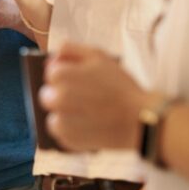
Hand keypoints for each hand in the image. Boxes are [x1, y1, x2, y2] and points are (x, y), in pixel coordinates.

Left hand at [41, 43, 156, 150]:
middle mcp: (56, 98)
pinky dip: (71, 130)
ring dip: (64, 113)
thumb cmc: (120, 86)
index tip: (81, 80)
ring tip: (87, 112)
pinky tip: (88, 125)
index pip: (50, 74)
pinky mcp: (67, 139)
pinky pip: (60, 132)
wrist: (141, 120)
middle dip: (61, 94)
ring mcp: (61, 121)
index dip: (66, 75)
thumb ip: (70, 50)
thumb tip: (50, 58)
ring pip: (52, 114)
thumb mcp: (98, 56)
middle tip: (83, 97)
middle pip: (46, 95)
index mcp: (61, 76)